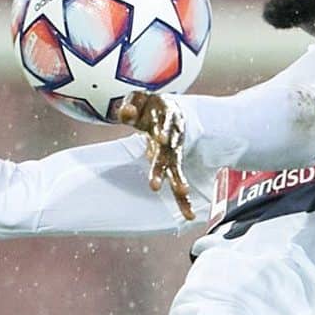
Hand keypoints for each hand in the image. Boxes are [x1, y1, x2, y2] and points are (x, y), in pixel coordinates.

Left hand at [113, 93, 198, 226]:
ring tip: (183, 194)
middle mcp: (171, 140)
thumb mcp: (140, 99)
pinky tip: (188, 215)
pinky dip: (183, 200)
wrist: (172, 111)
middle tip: (154, 184)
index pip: (163, 126)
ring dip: (179, 182)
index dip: (163, 130)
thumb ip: (131, 104)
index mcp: (164, 121)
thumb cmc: (150, 107)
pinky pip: (180, 182)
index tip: (161, 139)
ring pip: (176, 169)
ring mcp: (174, 153)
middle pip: (167, 154)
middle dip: (161, 168)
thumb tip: (125, 114)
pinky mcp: (175, 162)